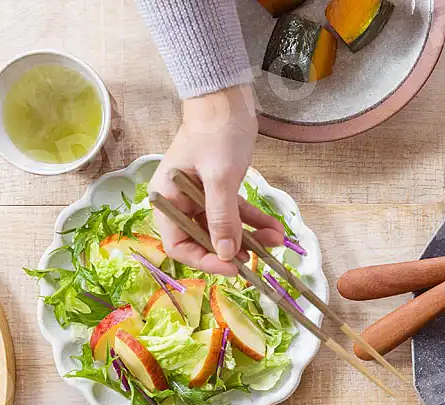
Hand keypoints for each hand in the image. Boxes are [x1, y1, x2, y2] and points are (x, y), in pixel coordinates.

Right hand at [149, 85, 284, 275]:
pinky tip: (275, 227)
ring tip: (277, 240)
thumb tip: (227, 253)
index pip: (179, 246)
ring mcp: (200, 196)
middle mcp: (180, 201)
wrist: (227, 97)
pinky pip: (236, 213)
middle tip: (262, 256)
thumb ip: (221, 217)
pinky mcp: (220, 188)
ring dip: (251, 236)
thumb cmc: (216, 132)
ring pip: (225, 228)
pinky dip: (254, 221)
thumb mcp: (220, 178)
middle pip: (204, 240)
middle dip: (234, 249)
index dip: (206, 260)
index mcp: (167, 199)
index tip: (235, 266)